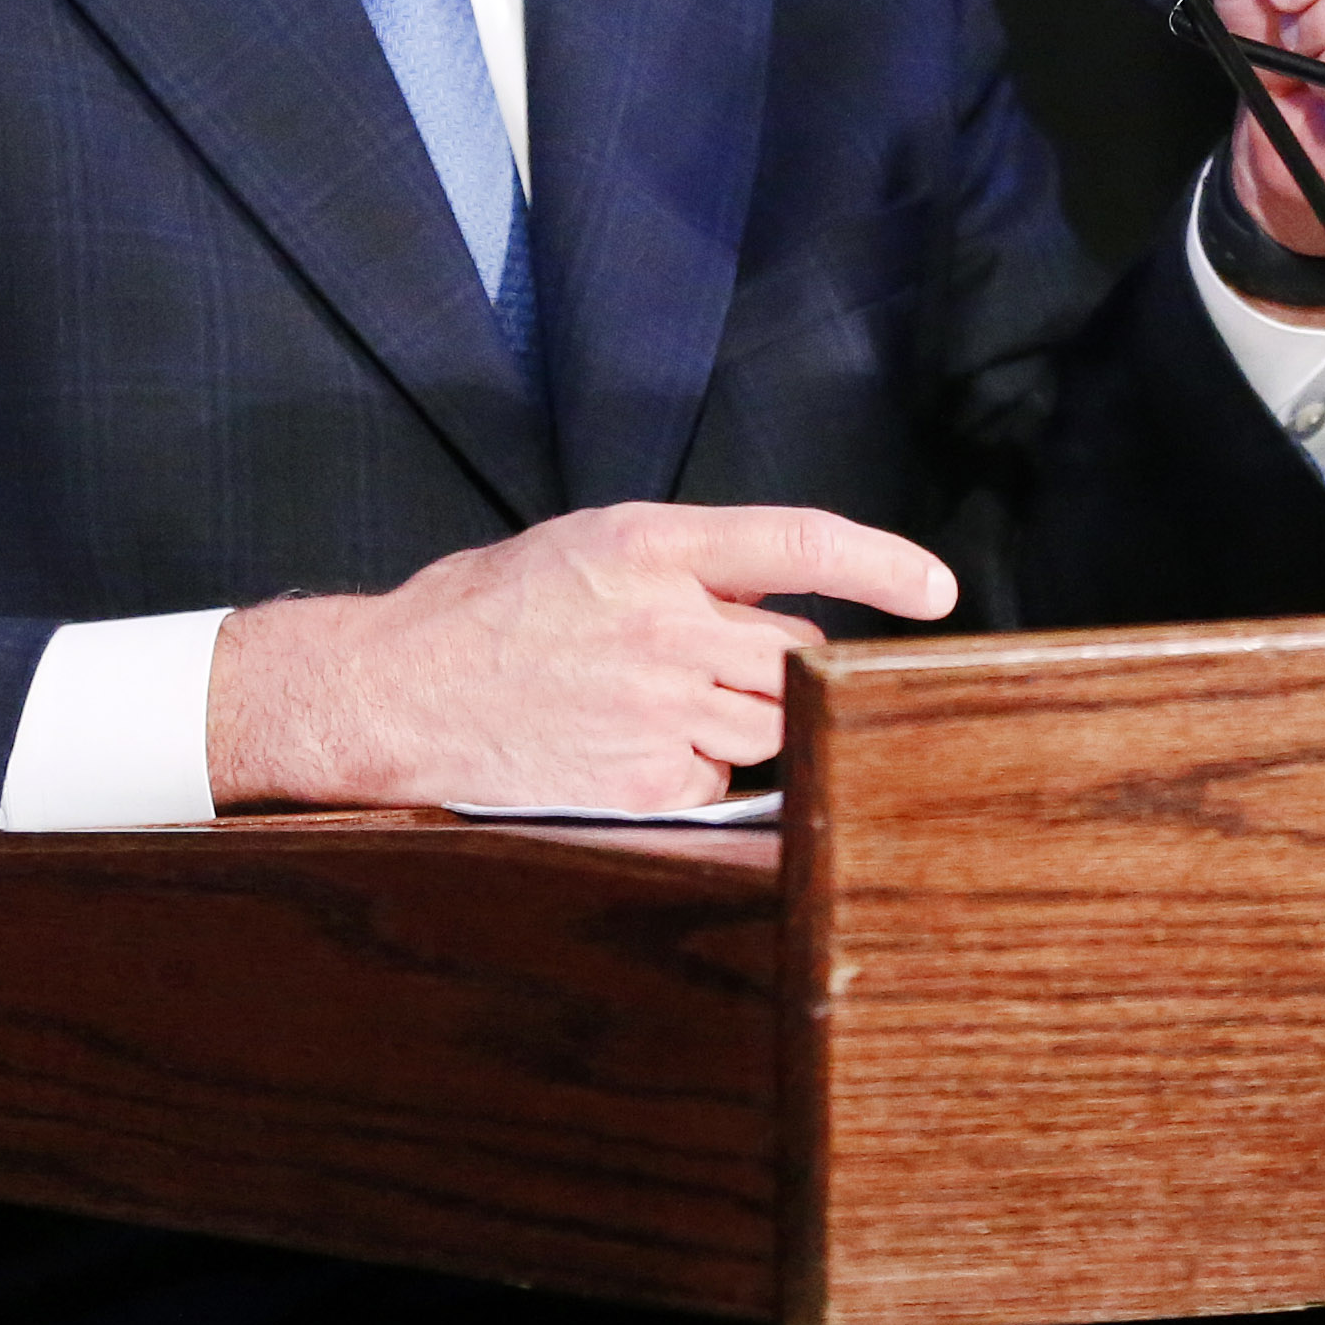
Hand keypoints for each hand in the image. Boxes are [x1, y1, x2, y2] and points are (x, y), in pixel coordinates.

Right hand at [203, 503, 957, 810]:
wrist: (389, 693)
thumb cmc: (482, 615)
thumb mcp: (583, 549)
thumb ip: (681, 565)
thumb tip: (769, 590)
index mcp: (650, 544)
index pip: (800, 541)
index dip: (883, 564)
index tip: (935, 590)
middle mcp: (666, 623)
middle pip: (797, 655)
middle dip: (775, 666)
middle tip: (704, 669)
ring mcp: (660, 708)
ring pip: (771, 723)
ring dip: (743, 721)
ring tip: (653, 708)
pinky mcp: (647, 782)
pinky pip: (722, 782)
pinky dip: (696, 774)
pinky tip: (627, 752)